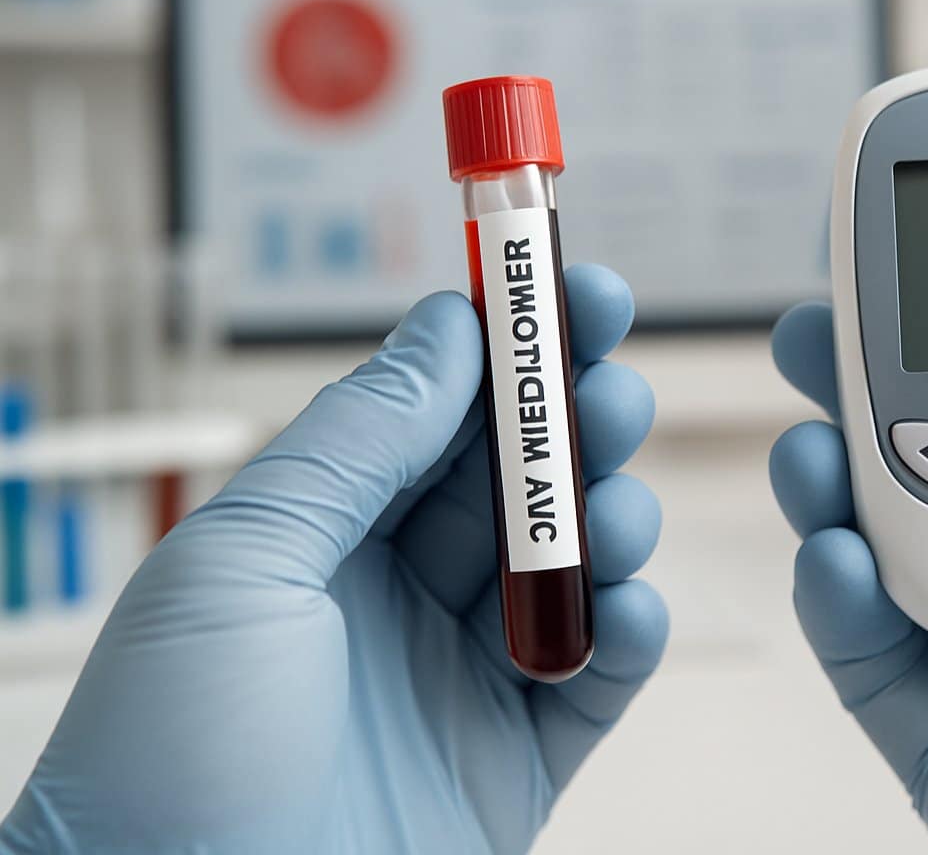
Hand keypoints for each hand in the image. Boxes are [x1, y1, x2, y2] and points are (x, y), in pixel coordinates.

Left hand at [1, 269, 665, 853]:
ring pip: (569, 566)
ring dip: (610, 517)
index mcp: (322, 539)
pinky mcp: (516, 762)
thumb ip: (356, 440)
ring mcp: (462, 679)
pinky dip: (630, 631)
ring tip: (614, 504)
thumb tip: (444, 330)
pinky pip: (599, 678)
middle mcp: (397, 597)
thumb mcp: (244, 561)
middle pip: (515, 482)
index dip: (504, 350)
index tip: (561, 291)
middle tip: (613, 381)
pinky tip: (632, 602)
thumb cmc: (167, 755)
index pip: (434, 417)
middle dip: (573, 420)